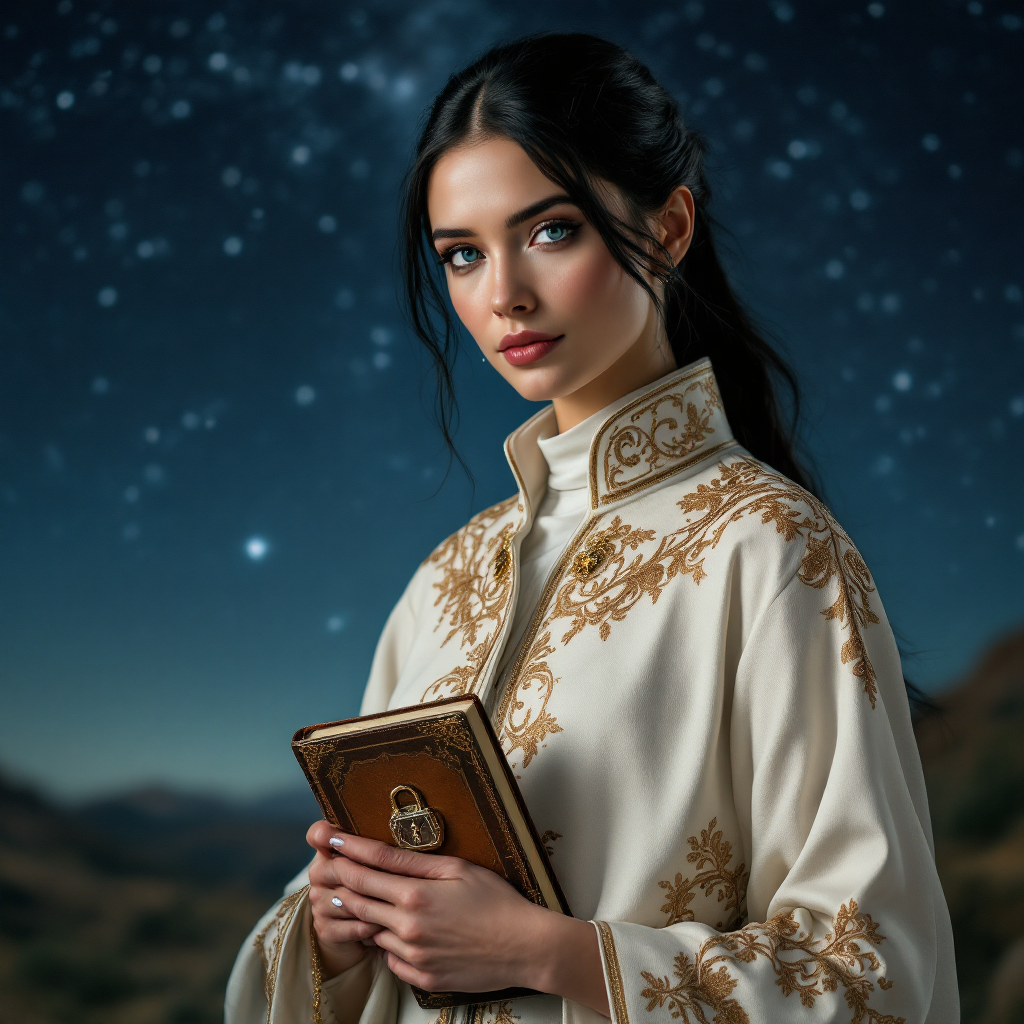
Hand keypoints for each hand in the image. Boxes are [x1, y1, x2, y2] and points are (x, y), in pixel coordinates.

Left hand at [307, 823, 608, 1016]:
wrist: (525, 946)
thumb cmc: (497, 901)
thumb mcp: (456, 869)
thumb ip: (412, 862)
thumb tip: (375, 856)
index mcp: (414, 896)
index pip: (364, 872)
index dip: (343, 854)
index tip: (327, 840)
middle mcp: (407, 928)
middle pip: (357, 904)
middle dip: (340, 884)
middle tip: (329, 870)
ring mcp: (413, 957)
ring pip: (371, 933)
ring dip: (363, 916)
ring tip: (363, 899)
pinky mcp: (422, 978)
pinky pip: (391, 959)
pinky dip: (388, 943)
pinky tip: (399, 930)